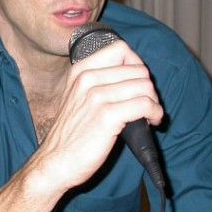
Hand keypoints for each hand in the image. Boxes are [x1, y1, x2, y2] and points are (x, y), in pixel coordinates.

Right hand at [33, 40, 163, 192]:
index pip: (121, 49)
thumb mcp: (77, 98)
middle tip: (146, 105)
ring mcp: (97, 96)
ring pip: (145, 85)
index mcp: (80, 71)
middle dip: (148, 88)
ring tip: (149, 115)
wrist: (55, 162)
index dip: (137, 65)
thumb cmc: (70, 135)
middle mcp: (88, 79)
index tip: (138, 84)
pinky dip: (155, 113)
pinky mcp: (107, 116)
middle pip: (138, 69)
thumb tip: (134, 78)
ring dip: (154, 102)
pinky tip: (151, 122)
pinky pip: (145, 104)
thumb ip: (98, 82)